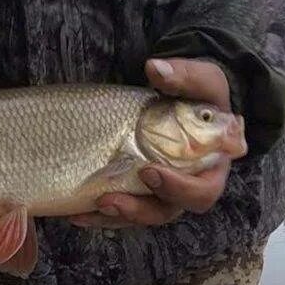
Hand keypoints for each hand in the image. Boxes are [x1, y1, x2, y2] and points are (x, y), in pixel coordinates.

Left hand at [70, 58, 240, 228]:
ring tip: (92, 204)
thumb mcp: (201, 80)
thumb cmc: (197, 94)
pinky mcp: (135, 191)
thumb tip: (156, 69)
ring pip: (139, 215)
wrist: (180, 99)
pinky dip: (97, 213)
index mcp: (209, 168)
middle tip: (109, 198)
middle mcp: (185, 187)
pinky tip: (74, 212)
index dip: (178, 189)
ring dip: (115, 215)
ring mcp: (158, 193)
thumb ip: (185, 76)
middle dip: (137, 209)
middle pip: (165, 212)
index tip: (149, 170)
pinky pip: (118, 211)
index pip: (201, 192)